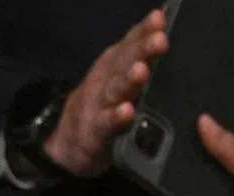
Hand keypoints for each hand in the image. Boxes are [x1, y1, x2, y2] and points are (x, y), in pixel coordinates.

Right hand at [44, 9, 168, 176]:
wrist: (69, 139)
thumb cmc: (105, 104)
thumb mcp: (121, 76)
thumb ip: (140, 58)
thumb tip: (163, 34)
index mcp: (116, 64)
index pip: (132, 43)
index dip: (145, 30)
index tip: (160, 18)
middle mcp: (107, 78)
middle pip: (126, 61)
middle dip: (143, 49)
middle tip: (160, 39)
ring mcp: (100, 103)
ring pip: (117, 89)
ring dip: (130, 79)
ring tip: (142, 70)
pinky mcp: (96, 129)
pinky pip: (107, 122)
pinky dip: (116, 117)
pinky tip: (127, 111)